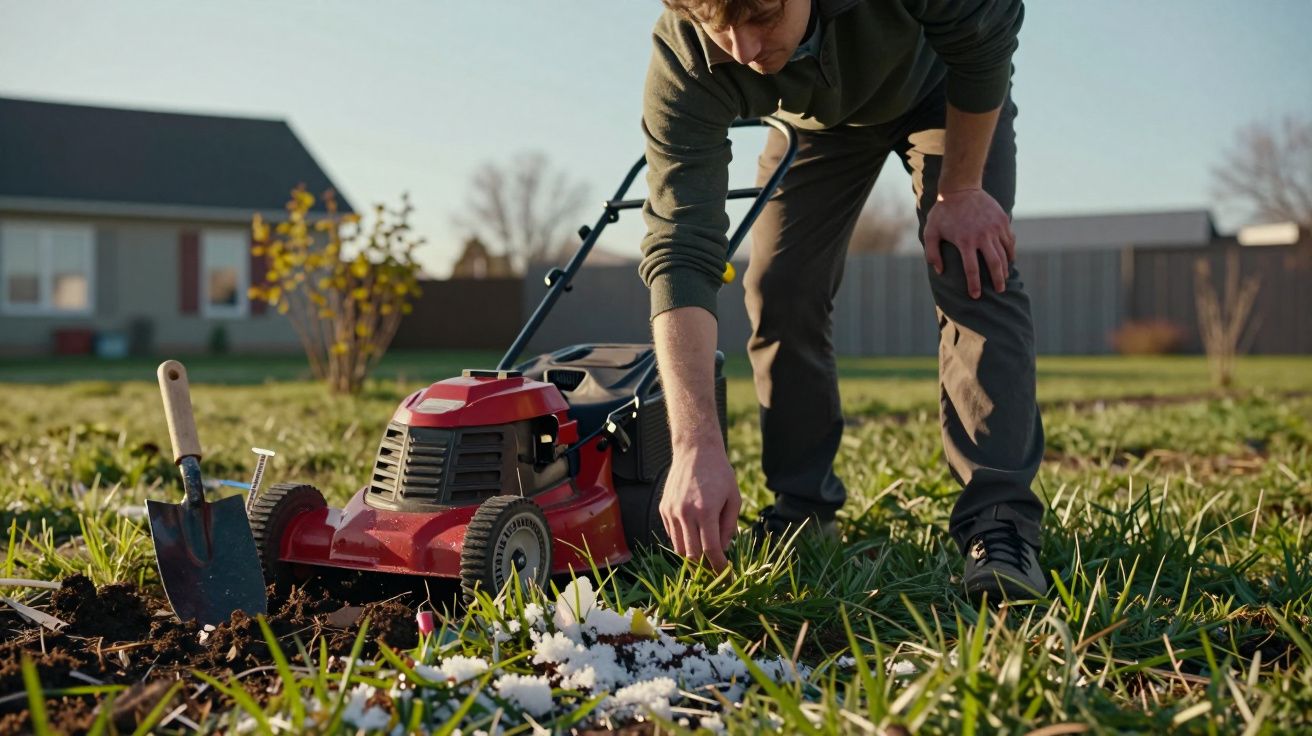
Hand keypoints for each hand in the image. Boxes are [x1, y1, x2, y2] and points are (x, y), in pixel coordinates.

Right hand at [659, 438, 740, 571]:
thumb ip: (729, 526)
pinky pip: (672, 534)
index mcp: (706, 511)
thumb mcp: (734, 498)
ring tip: (703, 556)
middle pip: (692, 554)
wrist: (695, 450)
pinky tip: (693, 535)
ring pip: (679, 547)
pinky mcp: (664, 508)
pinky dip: (682, 540)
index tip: (725, 574)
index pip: (711, 549)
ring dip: (691, 556)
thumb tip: (723, 548)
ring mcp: (671, 511)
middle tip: (714, 570)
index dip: (719, 566)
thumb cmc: (720, 473)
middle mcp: (685, 513)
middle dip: (704, 566)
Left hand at [923, 188, 1015, 298]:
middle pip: (995, 264)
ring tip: (1004, 277)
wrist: (961, 188)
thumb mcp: (930, 231)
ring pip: (1005, 253)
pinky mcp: (1002, 220)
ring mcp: (995, 227)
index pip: (972, 269)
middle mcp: (982, 235)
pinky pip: (1010, 240)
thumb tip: (940, 272)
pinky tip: (1009, 260)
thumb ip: (933, 253)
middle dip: (998, 280)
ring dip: (1006, 268)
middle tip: (999, 291)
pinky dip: (1010, 252)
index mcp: (965, 241)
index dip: (974, 284)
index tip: (975, 296)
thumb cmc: (943, 212)